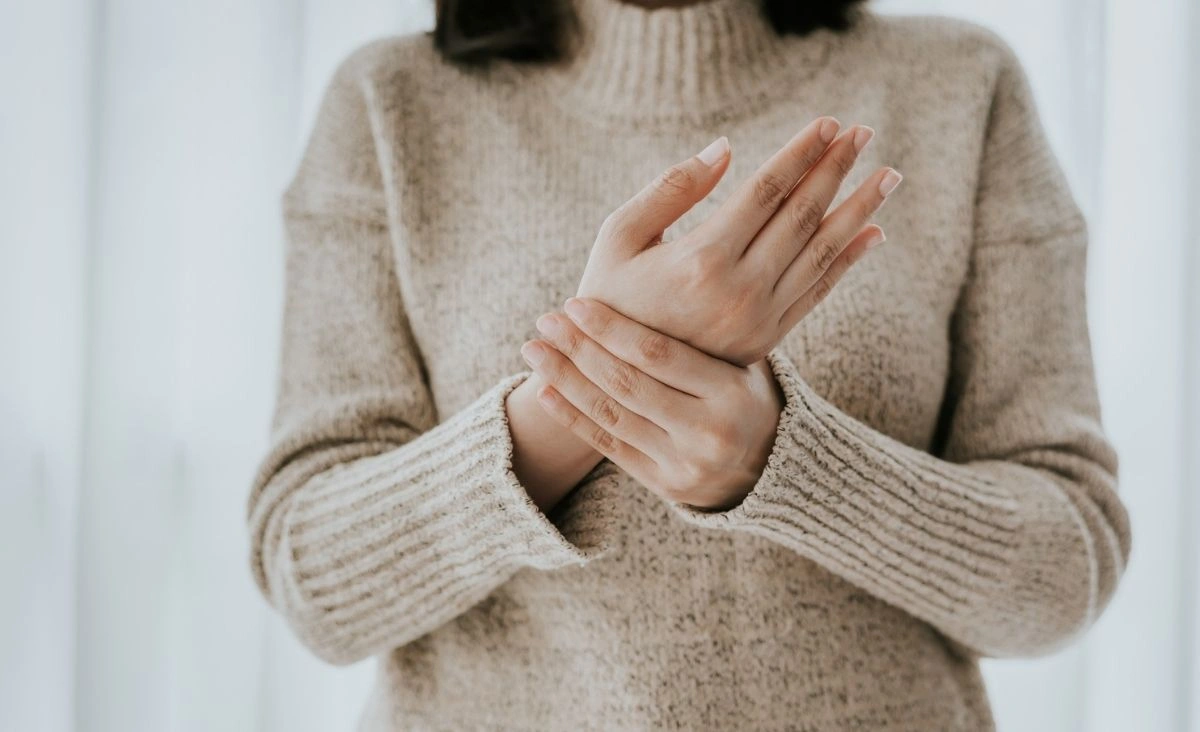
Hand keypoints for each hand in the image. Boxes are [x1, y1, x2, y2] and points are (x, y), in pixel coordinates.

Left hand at [520, 297, 784, 510]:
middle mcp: (709, 432)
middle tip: (546, 319)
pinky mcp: (666, 486)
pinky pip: (609, 447)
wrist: (773, 466)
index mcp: (731, 391)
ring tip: (534, 350)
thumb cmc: (744, 391)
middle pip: (627, 384)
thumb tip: (658, 257)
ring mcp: (686, 463)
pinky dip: (572, 418)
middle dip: (579, 349)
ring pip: (612, 415)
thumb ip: (702, 327)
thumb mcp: (741, 359)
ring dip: (565, 379)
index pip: (658, 354)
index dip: (611, 328)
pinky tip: (545, 392)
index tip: (575, 303)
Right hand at [576, 116, 900, 365]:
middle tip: (865, 132)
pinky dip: (848, 260)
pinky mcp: (766, 339)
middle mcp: (740, 291)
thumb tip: (727, 147)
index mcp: (702, 259)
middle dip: (837, 169)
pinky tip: (873, 232)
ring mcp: (759, 319)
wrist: (613, 381)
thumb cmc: (606, 298)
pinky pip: (818, 292)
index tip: (830, 122)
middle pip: (802, 216)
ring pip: (821, 253)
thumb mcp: (618, 237)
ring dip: (858, 210)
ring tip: (886, 175)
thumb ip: (671, 189)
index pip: (766, 192)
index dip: (801, 153)